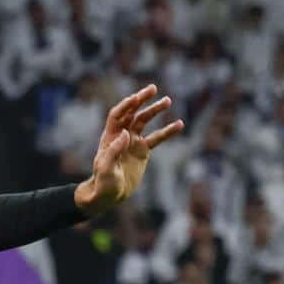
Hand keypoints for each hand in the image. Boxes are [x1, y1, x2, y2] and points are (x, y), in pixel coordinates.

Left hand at [74, 84, 184, 216]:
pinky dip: (168, 131)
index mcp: (110, 137)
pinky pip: (157, 138)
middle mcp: (121, 135)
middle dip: (141, 100)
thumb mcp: (106, 168)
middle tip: (153, 88)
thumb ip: (114, 151)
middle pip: (132, 113)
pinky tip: (179, 124)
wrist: (109, 195)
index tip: (136, 98)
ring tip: (168, 100)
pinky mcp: (143, 151)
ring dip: (155, 110)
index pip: (117, 115)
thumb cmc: (103, 183)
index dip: (126, 106)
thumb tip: (126, 133)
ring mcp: (133, 142)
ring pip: (145, 121)